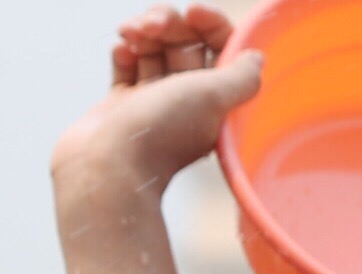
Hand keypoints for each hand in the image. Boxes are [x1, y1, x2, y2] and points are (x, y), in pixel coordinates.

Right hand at [52, 8, 261, 207]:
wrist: (105, 168)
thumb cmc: (161, 133)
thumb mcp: (214, 97)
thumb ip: (243, 76)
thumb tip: (256, 59)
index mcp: (214, 102)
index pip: (221, 48)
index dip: (211, 23)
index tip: (192, 11)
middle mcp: (185, 102)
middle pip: (185, 43)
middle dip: (170, 23)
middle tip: (152, 24)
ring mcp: (151, 103)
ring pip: (154, 50)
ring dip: (144, 32)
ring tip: (130, 32)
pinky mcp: (121, 107)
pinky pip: (127, 67)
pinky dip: (124, 52)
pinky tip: (121, 50)